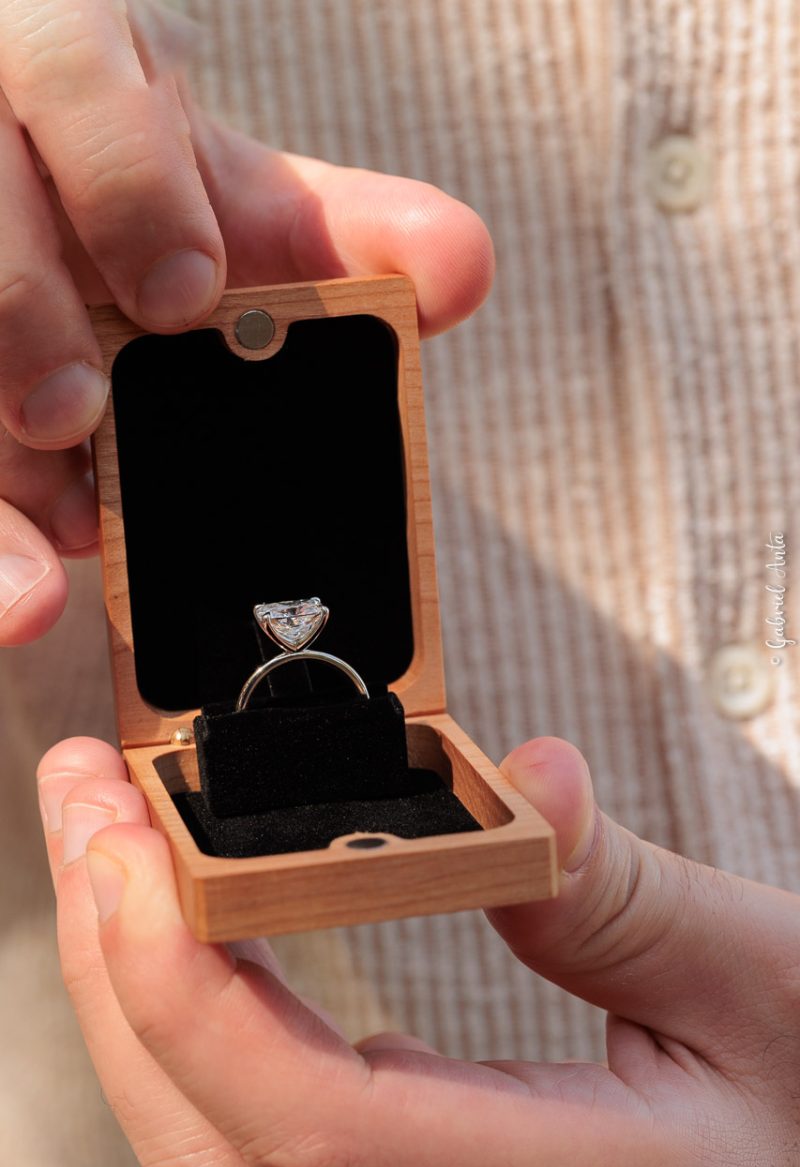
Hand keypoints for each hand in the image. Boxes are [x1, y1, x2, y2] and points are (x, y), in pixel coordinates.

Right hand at [0, 0, 492, 645]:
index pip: (68, 70)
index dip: (122, 183)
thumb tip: (461, 270)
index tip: (184, 295)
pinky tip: (23, 592)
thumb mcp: (240, 196)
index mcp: (66, 64)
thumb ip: (344, 230)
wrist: (69, 188)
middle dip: (21, 309)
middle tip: (74, 411)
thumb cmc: (155, 191)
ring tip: (56, 545)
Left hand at [38, 734, 799, 1166]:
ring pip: (209, 1152)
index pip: (319, 1129)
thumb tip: (524, 777)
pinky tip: (175, 927)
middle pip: (218, 1144)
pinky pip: (248, 1137)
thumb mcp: (752, 974)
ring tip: (106, 840)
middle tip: (86, 800)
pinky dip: (185, 1022)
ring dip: (132, 986)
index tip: (130, 845)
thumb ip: (620, 890)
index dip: (194, 991)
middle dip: (118, 959)